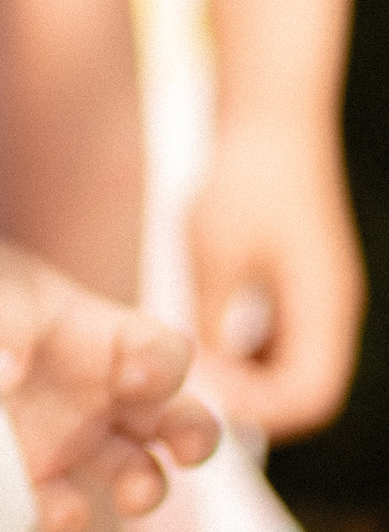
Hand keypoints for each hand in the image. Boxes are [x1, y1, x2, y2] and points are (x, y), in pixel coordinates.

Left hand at [0, 230, 219, 531]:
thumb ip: (3, 320)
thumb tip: (0, 374)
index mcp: (118, 340)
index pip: (168, 354)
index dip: (164, 367)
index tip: (137, 376)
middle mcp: (115, 396)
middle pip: (184, 423)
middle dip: (196, 440)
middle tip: (185, 451)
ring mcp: (84, 441)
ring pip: (140, 476)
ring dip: (145, 492)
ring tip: (130, 499)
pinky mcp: (42, 477)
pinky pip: (66, 508)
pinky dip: (63, 520)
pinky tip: (44, 523)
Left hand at [189, 115, 366, 437]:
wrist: (273, 119)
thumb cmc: (243, 180)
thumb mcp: (215, 253)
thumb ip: (212, 320)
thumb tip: (203, 379)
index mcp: (324, 307)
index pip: (311, 396)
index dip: (261, 413)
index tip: (204, 399)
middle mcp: (334, 311)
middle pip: (311, 393)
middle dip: (257, 405)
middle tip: (196, 396)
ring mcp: (323, 299)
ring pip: (299, 369)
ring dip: (255, 383)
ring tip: (197, 374)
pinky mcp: (305, 285)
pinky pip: (288, 343)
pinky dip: (254, 357)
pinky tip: (208, 344)